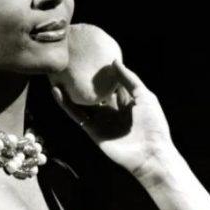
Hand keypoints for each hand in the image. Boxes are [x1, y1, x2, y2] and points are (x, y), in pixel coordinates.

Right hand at [52, 59, 174, 176]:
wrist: (150, 154)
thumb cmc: (153, 124)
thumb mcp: (144, 96)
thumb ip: (130, 79)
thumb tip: (114, 61)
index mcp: (127, 100)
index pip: (110, 82)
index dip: (101, 71)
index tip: (90, 55)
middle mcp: (112, 109)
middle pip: (94, 91)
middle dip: (83, 79)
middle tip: (70, 62)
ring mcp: (101, 120)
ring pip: (81, 102)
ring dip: (69, 90)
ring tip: (56, 74)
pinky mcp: (92, 130)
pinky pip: (76, 115)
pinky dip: (66, 104)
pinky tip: (56, 91)